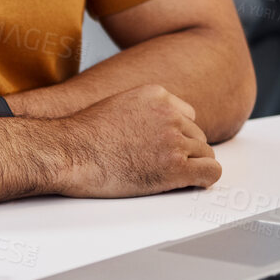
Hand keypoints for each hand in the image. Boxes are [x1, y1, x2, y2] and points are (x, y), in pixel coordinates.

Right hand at [49, 84, 220, 197]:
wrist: (68, 153)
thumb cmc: (82, 137)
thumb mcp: (117, 105)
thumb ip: (144, 111)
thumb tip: (153, 130)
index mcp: (156, 95)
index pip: (188, 115)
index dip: (176, 135)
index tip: (162, 148)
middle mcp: (169, 114)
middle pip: (197, 137)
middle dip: (183, 152)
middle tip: (159, 166)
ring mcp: (174, 140)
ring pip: (205, 154)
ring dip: (189, 167)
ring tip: (164, 177)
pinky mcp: (175, 167)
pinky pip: (211, 172)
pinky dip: (203, 180)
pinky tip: (189, 184)